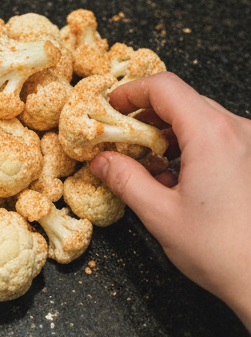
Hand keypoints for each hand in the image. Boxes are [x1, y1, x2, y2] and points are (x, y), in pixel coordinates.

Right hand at [90, 72, 250, 331]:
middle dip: (144, 117)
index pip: (165, 88)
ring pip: (198, 119)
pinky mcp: (250, 159)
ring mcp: (247, 143)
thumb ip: (125, 180)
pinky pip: (214, 138)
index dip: (130, 92)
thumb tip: (101, 161)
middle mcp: (235, 130)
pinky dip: (186, 147)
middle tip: (116, 141)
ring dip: (164, 135)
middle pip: (182, 100)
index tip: (107, 107)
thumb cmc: (218, 248)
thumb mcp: (159, 214)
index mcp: (211, 135)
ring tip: (141, 165)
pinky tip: (169, 177)